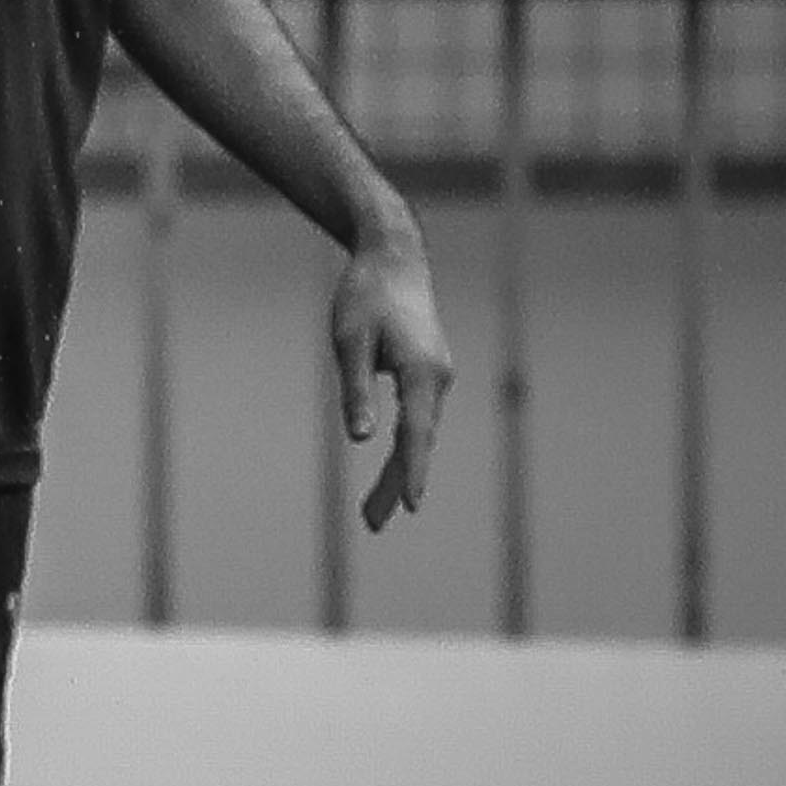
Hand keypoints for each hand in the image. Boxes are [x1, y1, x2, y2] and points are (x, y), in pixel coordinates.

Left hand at [335, 214, 458, 530]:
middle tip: (372, 525)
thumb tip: (360, 438)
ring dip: (397, 472)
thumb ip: (356, 390)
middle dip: (395, 484)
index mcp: (421, 372)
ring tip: (373, 515)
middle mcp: (437, 379)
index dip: (410, 470)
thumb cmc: (365, 296)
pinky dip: (403, 448)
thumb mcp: (348, 341)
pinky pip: (416, 420)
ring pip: (417, 434)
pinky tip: (390, 473)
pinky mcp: (426, 375)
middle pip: (417, 442)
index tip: (410, 506)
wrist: (393, 260)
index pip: (416, 432)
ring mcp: (435, 378)